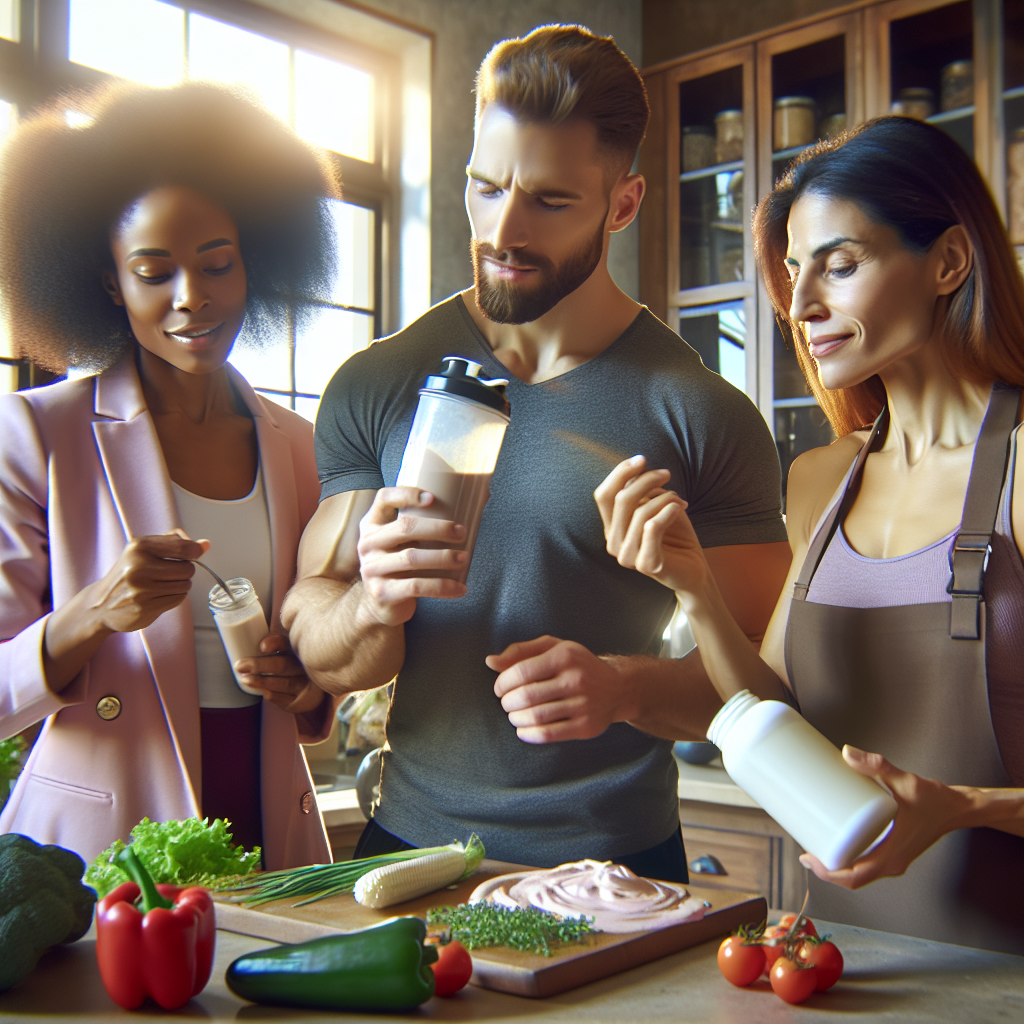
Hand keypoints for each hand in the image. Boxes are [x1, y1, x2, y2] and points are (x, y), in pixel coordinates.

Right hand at [86, 530, 208, 633]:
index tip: (194, 553)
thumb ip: (175, 543)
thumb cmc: (128, 573)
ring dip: (181, 584)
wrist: (102, 604)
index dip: (195, 551)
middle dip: (185, 570)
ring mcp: (142, 589)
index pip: (183, 547)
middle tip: (172, 572)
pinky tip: (160, 595)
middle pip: (188, 568)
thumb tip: (205, 544)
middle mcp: (139, 567)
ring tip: (163, 584)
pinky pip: (178, 599)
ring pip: (185, 584)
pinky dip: (175, 596)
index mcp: (139, 547)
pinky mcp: (146, 607)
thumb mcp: (144, 550)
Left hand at [233, 634, 325, 715]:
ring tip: (245, 679)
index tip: (262, 647)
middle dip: (260, 665)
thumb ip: (271, 646)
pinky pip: (283, 697)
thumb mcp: (285, 654)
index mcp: (297, 651)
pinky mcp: (300, 700)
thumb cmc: (290, 668)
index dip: (276, 644)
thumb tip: (244, 641)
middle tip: (240, 665)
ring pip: (284, 683)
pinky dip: (269, 693)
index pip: (287, 644)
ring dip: (261, 681)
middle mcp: (304, 667)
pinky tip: (258, 690)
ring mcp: (304, 684)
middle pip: (283, 665)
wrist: (309, 692)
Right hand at [355, 487, 467, 626]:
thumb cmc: (401, 563)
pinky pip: (416, 587)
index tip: (433, 498)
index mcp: (372, 524)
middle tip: (462, 533)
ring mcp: (372, 569)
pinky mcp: (382, 592)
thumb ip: (426, 523)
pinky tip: (460, 588)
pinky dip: (442, 587)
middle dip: (438, 528)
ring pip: (412, 558)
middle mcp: (367, 543)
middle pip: (404, 527)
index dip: (406, 494)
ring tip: (464, 558)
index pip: (384, 498)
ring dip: (443, 557)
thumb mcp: (403, 542)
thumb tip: (482, 495)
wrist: (380, 604)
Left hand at [487, 636, 628, 742]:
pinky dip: (528, 735)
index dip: (502, 683)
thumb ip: (520, 652)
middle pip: (526, 697)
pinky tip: (523, 730)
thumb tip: (490, 662)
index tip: (499, 688)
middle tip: (506, 703)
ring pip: (535, 717)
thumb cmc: (576, 665)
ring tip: (514, 715)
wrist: (617, 687)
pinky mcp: (586, 726)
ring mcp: (583, 704)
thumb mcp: (552, 648)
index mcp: (564, 656)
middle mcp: (576, 679)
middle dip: (507, 703)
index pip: (520, 672)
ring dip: (516, 719)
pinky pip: (548, 734)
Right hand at [594, 455, 708, 594]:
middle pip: (621, 500)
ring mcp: (628, 556)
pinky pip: (653, 526)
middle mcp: (614, 543)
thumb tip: (634, 470)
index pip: (603, 495)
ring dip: (665, 498)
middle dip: (646, 480)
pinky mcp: (647, 564)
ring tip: (679, 500)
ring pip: (640, 512)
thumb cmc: (675, 536)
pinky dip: (669, 510)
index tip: (641, 459)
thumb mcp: (655, 508)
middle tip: (666, 473)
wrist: (694, 570)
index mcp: (612, 529)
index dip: (619, 473)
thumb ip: (641, 493)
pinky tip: (681, 508)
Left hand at [799, 745, 969, 888]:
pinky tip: (838, 843)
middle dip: (826, 869)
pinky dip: (850, 860)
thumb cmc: (937, 800)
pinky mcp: (894, 852)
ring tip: (816, 846)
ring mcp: (894, 860)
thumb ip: (876, 765)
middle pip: (853, 879)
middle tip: (805, 850)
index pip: (855, 877)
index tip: (808, 857)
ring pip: (860, 874)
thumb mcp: (905, 782)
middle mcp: (893, 863)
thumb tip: (847, 753)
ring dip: (837, 866)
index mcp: (893, 854)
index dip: (828, 872)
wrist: (959, 808)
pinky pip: (867, 864)